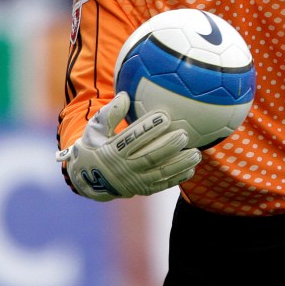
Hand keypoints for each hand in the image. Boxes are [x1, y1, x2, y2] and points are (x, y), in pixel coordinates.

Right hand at [56, 91, 201, 201]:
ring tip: (196, 153)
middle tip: (184, 134)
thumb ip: (109, 114)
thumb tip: (125, 95)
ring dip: (179, 164)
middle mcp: (123, 168)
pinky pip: (161, 185)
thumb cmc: (94, 146)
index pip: (132, 139)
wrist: (88, 179)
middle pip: (149, 157)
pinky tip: (191, 169)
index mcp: (111, 151)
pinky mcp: (141, 190)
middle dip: (169, 146)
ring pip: (159, 173)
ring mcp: (134, 181)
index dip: (149, 129)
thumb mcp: (94, 130)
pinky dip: (176, 178)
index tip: (165, 116)